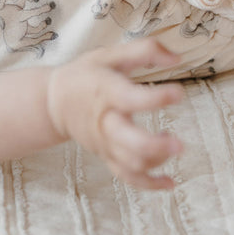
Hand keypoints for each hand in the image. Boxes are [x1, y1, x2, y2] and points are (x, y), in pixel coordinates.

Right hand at [46, 39, 185, 189]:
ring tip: (171, 143)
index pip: (130, 99)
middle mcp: (105, 122)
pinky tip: (170, 182)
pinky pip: (127, 176)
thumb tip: (177, 59)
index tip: (179, 92)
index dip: (155, 98)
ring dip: (158, 158)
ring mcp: (105, 143)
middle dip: (156, 147)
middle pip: (130, 143)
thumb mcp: (109, 54)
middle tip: (179, 143)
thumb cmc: (86, 74)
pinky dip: (149, 184)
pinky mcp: (106, 156)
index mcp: (105, 92)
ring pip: (132, 163)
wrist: (54, 101)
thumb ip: (144, 50)